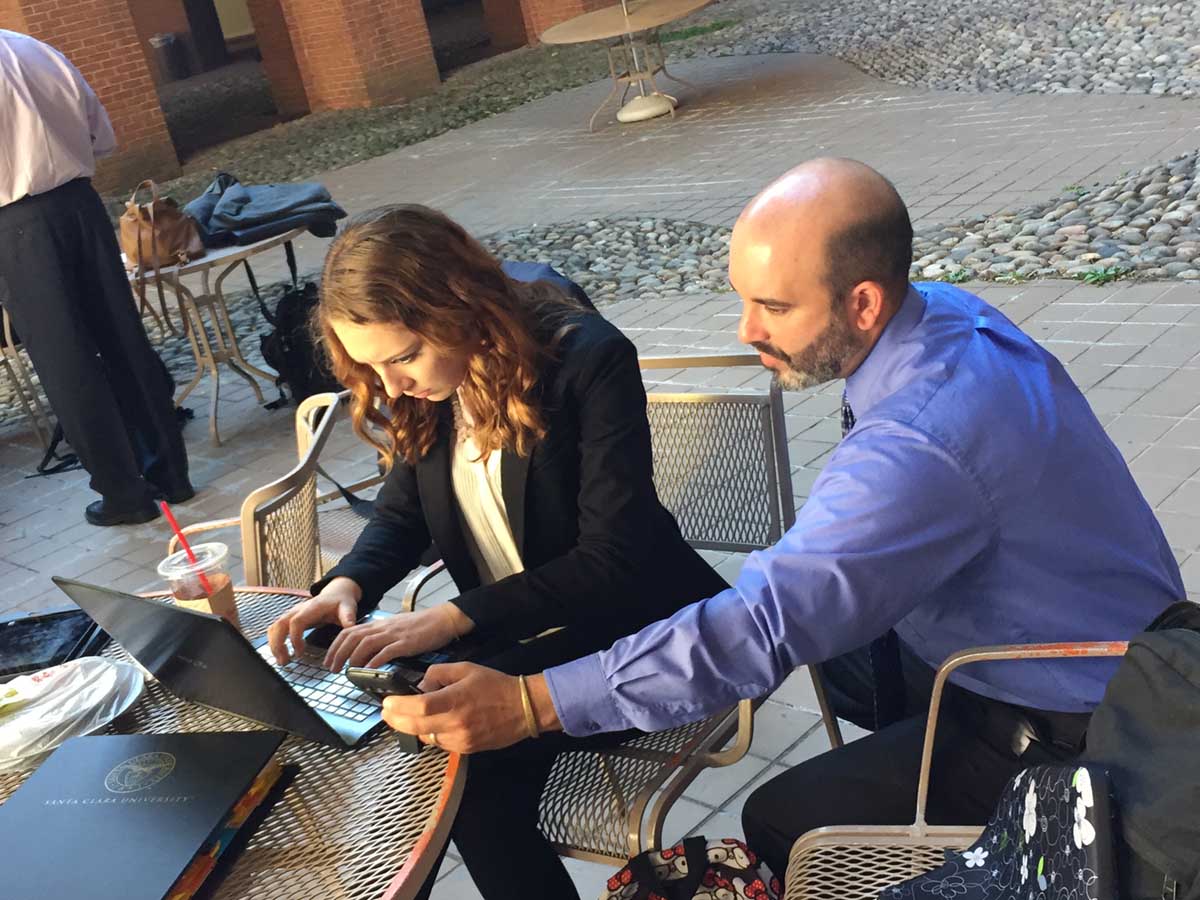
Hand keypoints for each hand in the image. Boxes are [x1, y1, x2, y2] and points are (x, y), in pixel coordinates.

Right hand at [266, 577, 360, 664]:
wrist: (336, 594)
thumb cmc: (341, 602)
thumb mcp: (348, 608)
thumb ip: (348, 617)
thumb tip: (350, 627)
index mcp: (312, 607)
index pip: (296, 621)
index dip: (295, 637)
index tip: (299, 652)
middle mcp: (298, 609)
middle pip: (280, 624)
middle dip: (278, 644)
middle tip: (285, 661)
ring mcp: (292, 613)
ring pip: (275, 627)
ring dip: (274, 644)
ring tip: (282, 661)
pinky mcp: (290, 618)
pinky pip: (276, 629)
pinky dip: (274, 641)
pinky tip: (280, 653)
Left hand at [324, 603, 473, 670]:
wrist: (441, 619)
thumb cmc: (421, 626)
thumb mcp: (395, 629)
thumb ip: (381, 637)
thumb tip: (366, 652)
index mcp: (379, 625)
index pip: (349, 632)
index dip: (335, 646)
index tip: (329, 660)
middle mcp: (383, 628)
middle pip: (352, 638)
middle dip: (338, 654)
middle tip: (332, 669)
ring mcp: (394, 635)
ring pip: (365, 643)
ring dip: (353, 658)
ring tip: (347, 671)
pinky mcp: (406, 642)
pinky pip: (387, 651)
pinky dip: (375, 660)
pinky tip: (369, 669)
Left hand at [381, 664, 561, 753]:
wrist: (523, 708)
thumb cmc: (495, 685)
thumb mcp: (466, 669)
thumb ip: (439, 674)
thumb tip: (421, 685)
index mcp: (456, 700)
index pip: (419, 707)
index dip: (399, 707)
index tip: (386, 703)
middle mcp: (456, 723)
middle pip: (416, 727)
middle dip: (396, 720)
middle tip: (386, 713)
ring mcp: (460, 740)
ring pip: (425, 737)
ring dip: (412, 727)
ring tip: (405, 717)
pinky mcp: (465, 750)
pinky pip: (439, 743)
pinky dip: (431, 734)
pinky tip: (431, 724)